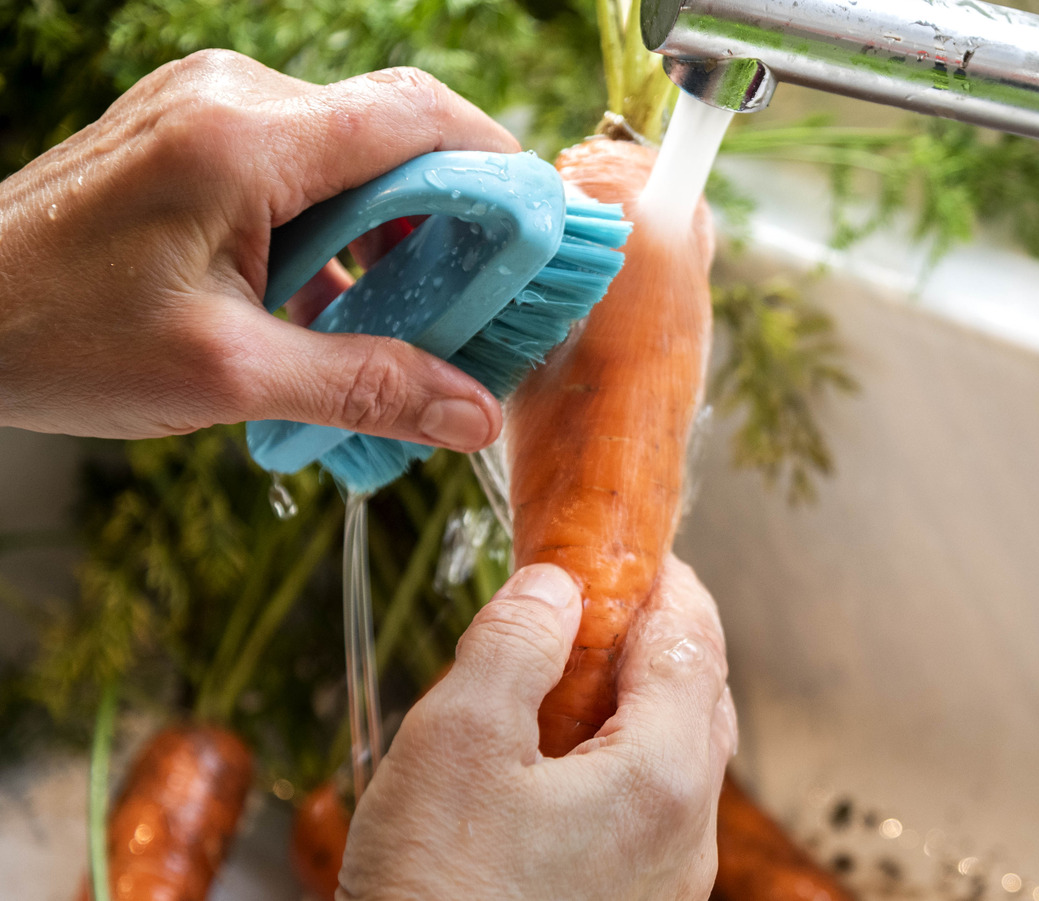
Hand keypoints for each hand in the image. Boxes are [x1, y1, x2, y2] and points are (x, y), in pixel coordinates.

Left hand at [0, 49, 515, 449]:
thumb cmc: (54, 338)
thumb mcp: (228, 377)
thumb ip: (365, 388)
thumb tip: (473, 415)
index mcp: (247, 140)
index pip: (421, 119)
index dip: (504, 171)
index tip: (547, 238)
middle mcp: (234, 99)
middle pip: (397, 133)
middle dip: (459, 216)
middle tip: (493, 299)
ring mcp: (209, 110)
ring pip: (354, 153)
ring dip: (400, 230)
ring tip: (424, 318)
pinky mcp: (194, 137)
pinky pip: (304, 168)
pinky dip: (344, 230)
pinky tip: (348, 306)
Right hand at [340, 556, 736, 899]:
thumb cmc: (440, 896)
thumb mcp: (459, 742)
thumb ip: (514, 645)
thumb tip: (556, 589)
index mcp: (667, 777)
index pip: (695, 642)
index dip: (667, 583)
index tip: (636, 549)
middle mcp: (690, 836)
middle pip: (701, 700)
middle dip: (661, 640)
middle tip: (606, 603)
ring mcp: (669, 887)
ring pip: (679, 762)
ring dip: (639, 705)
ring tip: (570, 679)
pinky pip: (650, 816)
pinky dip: (621, 765)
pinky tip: (556, 766)